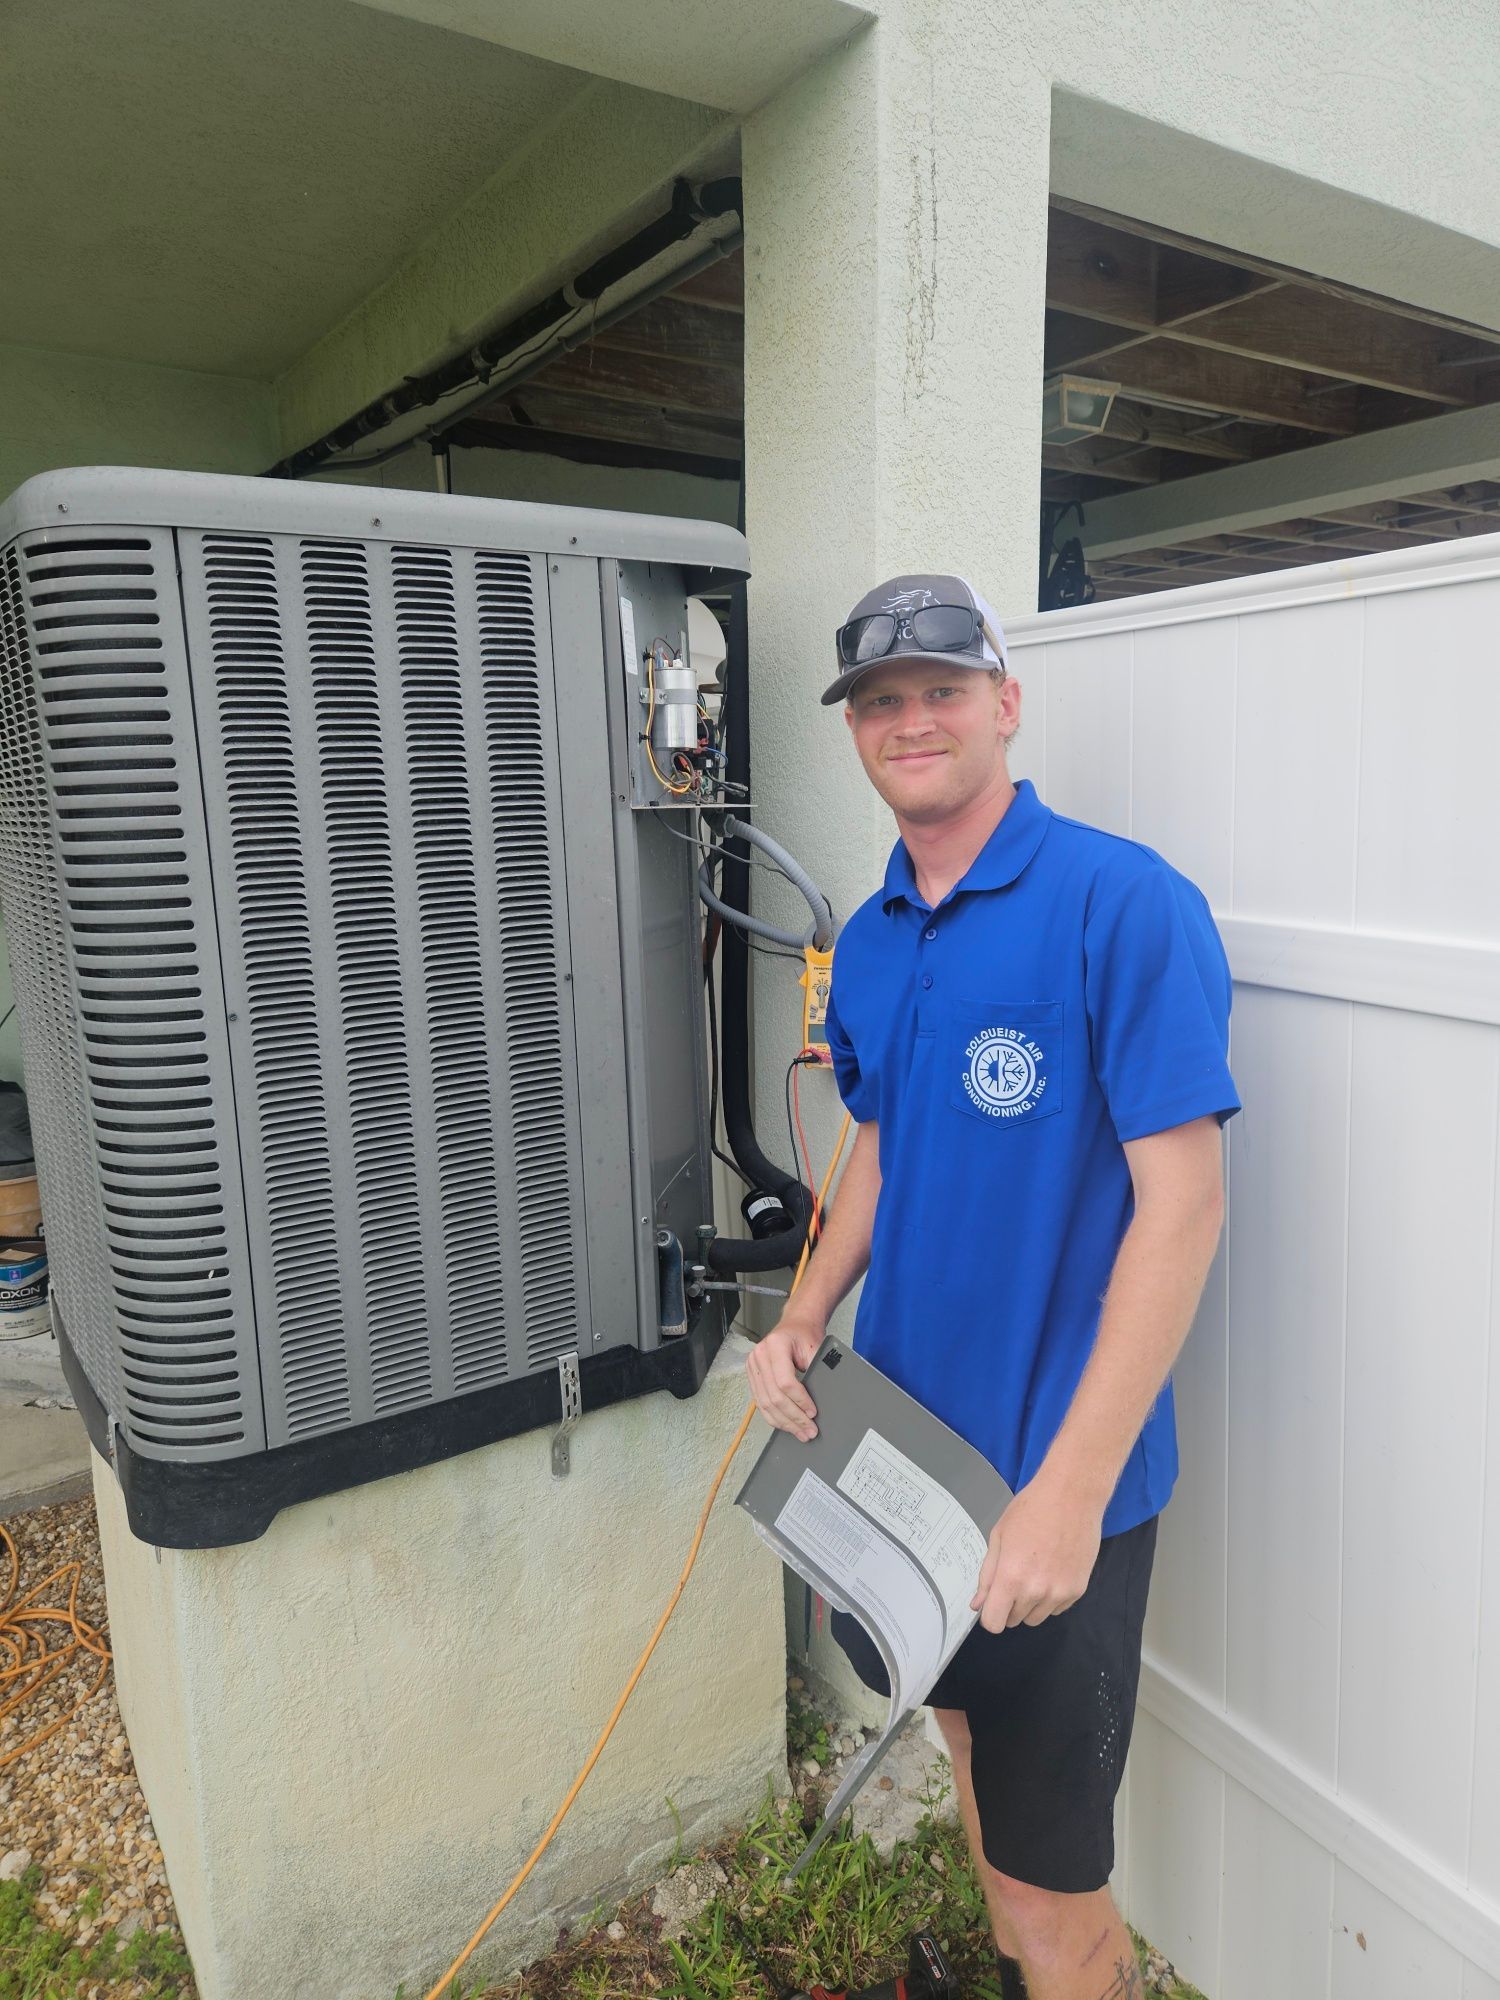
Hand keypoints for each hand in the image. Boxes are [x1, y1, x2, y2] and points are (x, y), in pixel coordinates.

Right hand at [745, 1313, 824, 1440]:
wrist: (795, 1324)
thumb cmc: (805, 1335)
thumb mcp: (815, 1348)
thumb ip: (817, 1372)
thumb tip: (821, 1402)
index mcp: (775, 1345)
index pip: (785, 1381)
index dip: (800, 1401)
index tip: (813, 1412)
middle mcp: (759, 1355)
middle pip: (774, 1396)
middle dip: (793, 1417)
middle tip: (809, 1430)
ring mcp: (753, 1366)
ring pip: (765, 1403)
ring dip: (784, 1422)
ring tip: (800, 1432)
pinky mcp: (752, 1376)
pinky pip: (760, 1402)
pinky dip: (774, 1417)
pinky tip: (786, 1425)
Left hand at [970, 1474, 1102, 1630]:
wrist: (1072, 1495)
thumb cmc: (1032, 1509)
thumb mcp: (999, 1536)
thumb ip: (988, 1575)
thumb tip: (978, 1604)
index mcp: (1011, 1577)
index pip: (994, 1623)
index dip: (989, 1615)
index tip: (992, 1602)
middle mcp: (1036, 1591)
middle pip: (1014, 1621)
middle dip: (1010, 1604)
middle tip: (1015, 1575)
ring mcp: (1060, 1593)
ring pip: (1036, 1618)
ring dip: (1030, 1604)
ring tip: (1035, 1571)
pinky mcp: (1079, 1590)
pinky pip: (1057, 1609)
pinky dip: (1051, 1598)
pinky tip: (1052, 1570)